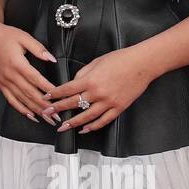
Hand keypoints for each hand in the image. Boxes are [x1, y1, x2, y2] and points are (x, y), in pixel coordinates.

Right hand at [0, 20, 55, 122]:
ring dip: (36, 111)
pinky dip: (21, 109)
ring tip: (48, 119)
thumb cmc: (6, 35)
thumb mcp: (24, 37)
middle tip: (57, 115)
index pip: (36, 79)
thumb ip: (39, 49)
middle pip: (30, 94)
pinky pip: (11, 100)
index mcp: (17, 63)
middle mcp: (10, 76)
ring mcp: (5, 82)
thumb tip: (52, 59)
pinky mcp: (1, 85)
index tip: (59, 97)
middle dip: (45, 106)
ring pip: (22, 100)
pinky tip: (31, 115)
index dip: (48, 89)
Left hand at [40, 45, 158, 134]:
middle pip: (73, 104)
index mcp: (90, 80)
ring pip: (86, 116)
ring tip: (63, 127)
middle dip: (58, 109)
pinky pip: (103, 120)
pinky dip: (93, 127)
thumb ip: (83, 73)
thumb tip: (73, 83)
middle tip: (47, 113)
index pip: (67, 89)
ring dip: (73, 123)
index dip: (54, 94)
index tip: (46, 98)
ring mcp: (108, 102)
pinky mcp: (118, 108)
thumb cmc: (121, 59)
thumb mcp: (97, 62)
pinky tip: (85, 129)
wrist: (142, 64)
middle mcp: (97, 93)